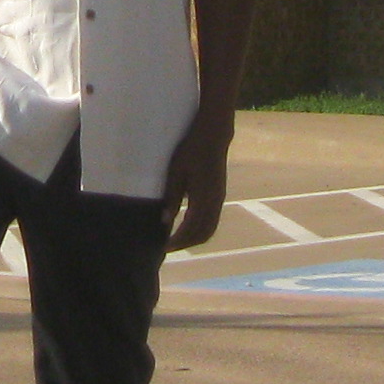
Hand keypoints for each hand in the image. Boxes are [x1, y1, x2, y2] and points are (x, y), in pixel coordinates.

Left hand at [161, 128, 231, 250]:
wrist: (213, 136)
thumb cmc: (191, 151)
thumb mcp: (176, 172)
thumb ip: (172, 197)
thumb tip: (165, 221)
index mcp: (203, 198)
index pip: (190, 228)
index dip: (178, 240)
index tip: (164, 247)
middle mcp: (214, 203)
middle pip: (203, 233)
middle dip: (186, 244)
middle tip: (168, 247)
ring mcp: (219, 200)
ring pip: (210, 229)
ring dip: (194, 238)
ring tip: (177, 240)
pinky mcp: (219, 196)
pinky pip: (212, 221)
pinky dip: (201, 230)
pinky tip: (188, 227)